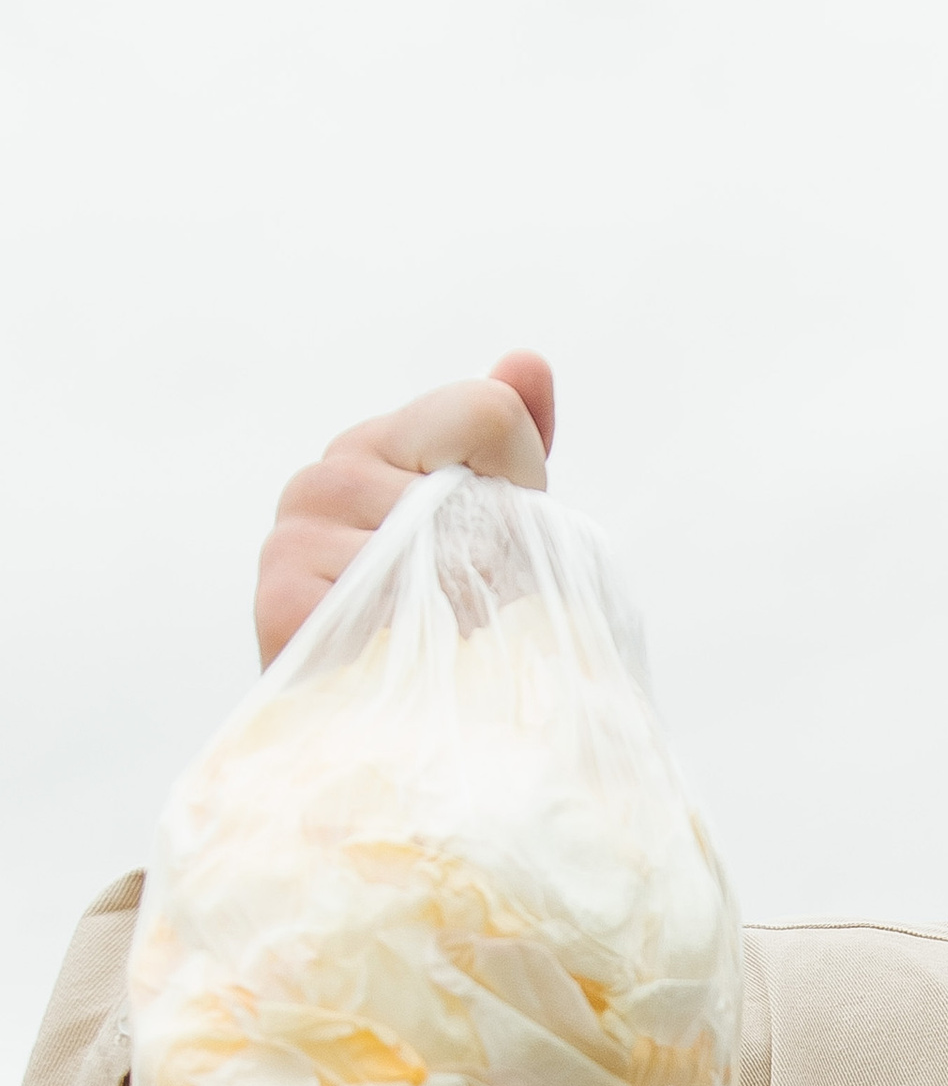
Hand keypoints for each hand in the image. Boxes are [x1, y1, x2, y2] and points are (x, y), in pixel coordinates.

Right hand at [255, 350, 555, 665]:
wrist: (381, 724)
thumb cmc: (444, 616)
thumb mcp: (494, 522)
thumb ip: (513, 439)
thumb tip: (527, 361)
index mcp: (380, 441)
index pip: (486, 412)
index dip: (521, 480)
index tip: (501, 537)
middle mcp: (327, 473)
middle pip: (468, 491)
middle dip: (498, 557)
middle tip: (471, 605)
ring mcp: (294, 532)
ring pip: (436, 549)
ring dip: (464, 605)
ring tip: (441, 635)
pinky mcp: (281, 599)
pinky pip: (388, 605)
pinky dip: (419, 641)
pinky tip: (403, 658)